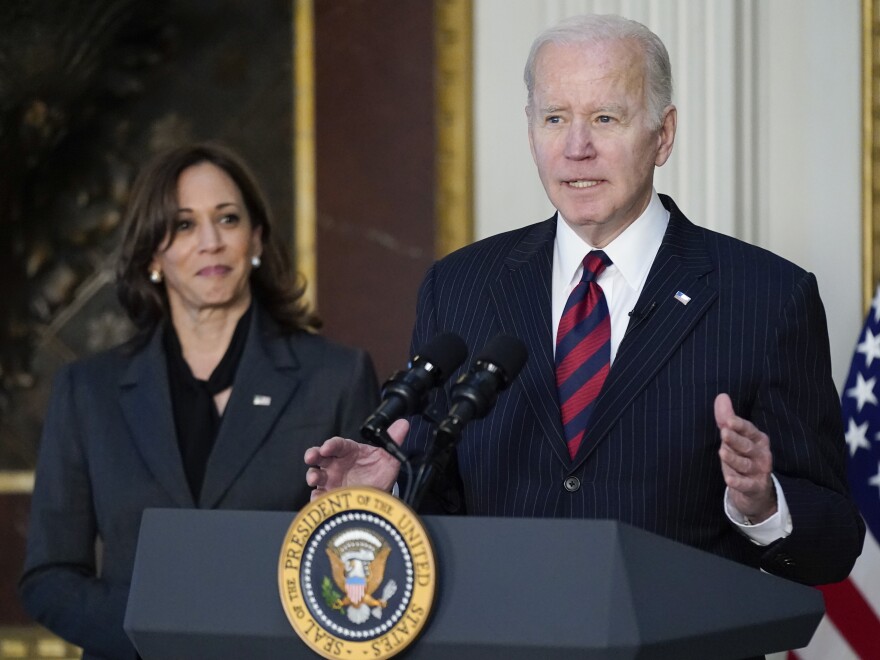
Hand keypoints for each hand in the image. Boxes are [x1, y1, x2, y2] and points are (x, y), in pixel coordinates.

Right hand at [304, 419, 408, 499]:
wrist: (379, 496)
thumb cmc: (379, 473)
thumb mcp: (388, 457)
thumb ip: (393, 440)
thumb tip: (403, 424)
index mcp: (349, 451)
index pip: (337, 444)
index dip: (331, 444)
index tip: (327, 447)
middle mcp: (337, 464)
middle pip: (320, 456)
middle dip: (313, 454)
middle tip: (311, 457)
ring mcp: (331, 480)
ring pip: (316, 474)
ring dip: (312, 475)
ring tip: (314, 479)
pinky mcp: (330, 495)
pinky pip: (319, 495)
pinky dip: (316, 497)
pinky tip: (318, 498)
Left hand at [714, 393, 776, 522]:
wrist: (755, 490)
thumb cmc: (743, 457)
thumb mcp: (735, 438)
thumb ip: (727, 418)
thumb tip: (721, 396)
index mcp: (758, 439)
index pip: (749, 430)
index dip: (739, 425)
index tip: (728, 420)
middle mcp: (761, 454)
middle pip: (747, 446)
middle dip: (736, 440)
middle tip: (724, 433)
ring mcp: (759, 471)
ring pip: (745, 464)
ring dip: (734, 459)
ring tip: (722, 452)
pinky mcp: (755, 487)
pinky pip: (746, 485)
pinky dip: (738, 482)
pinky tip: (729, 480)